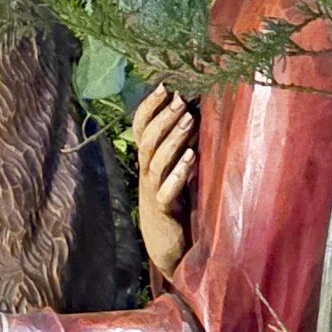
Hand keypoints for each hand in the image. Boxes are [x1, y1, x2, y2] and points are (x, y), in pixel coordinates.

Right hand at [131, 84, 195, 278]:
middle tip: (180, 99)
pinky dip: (179, 172)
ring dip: (173, 139)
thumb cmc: (174, 203)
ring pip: (156, 161)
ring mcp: (152, 192)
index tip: (164, 86)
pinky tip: (192, 156)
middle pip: (147, 140)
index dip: (148, 107)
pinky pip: (167, 190)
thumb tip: (192, 111)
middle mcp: (146, 174)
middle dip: (163, 118)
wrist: (167, 246)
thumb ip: (179, 144)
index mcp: (146, 161)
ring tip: (189, 119)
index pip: (139, 128)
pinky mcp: (164, 210)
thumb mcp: (173, 169)